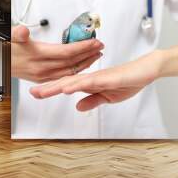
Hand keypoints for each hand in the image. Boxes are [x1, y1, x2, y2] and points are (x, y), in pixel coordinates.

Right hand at [11, 25, 103, 82]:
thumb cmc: (3, 48)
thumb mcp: (8, 37)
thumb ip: (17, 34)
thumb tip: (22, 32)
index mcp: (38, 56)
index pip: (67, 52)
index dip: (82, 47)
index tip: (95, 42)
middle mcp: (43, 68)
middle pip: (72, 62)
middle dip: (89, 54)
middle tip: (101, 47)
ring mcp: (44, 75)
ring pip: (70, 71)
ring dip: (85, 63)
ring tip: (96, 55)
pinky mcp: (43, 79)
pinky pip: (64, 76)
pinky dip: (76, 70)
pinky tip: (82, 66)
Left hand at [29, 51, 162, 110]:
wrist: (146, 71)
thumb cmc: (128, 81)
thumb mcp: (108, 97)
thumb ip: (92, 100)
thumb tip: (77, 107)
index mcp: (90, 83)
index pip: (68, 86)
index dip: (52, 90)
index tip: (36, 94)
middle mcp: (92, 78)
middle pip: (67, 83)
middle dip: (49, 88)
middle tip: (32, 93)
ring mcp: (100, 77)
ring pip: (76, 81)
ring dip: (59, 86)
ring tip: (44, 91)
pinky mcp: (109, 78)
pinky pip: (91, 82)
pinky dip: (79, 85)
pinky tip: (68, 88)